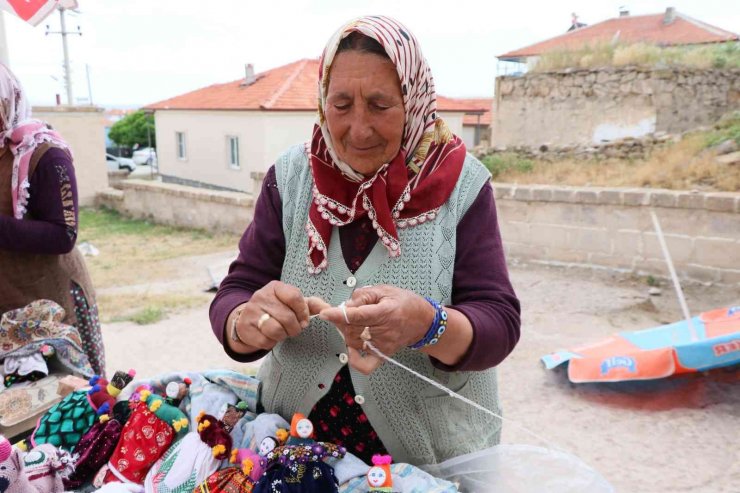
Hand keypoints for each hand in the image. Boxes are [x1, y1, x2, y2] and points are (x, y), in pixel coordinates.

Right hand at [229, 281, 327, 351]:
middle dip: (294, 328)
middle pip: (287, 317)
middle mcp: (261, 296)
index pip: (294, 296)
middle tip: (293, 330)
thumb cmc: (277, 310)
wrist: (248, 319)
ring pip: (275, 330)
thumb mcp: (292, 303)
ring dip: (283, 336)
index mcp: (275, 287)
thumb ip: (311, 305)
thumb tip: (327, 309)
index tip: (304, 321)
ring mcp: (251, 311)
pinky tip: (269, 337)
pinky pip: (265, 341)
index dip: (303, 312)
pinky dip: (271, 343)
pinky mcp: (244, 327)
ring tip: (281, 333)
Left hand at [319, 285, 433, 373]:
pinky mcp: (384, 354)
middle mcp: (384, 331)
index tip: (325, 313)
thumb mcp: (386, 290)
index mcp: (385, 312)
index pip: (357, 315)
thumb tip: (347, 305)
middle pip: (353, 328)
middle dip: (342, 319)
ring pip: (354, 341)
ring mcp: (383, 345)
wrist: (425, 321)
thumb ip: (364, 295)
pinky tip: (351, 349)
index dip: (339, 315)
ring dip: (347, 331)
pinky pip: (366, 365)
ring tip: (353, 321)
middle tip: (344, 311)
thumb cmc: (406, 303)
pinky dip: (355, 360)